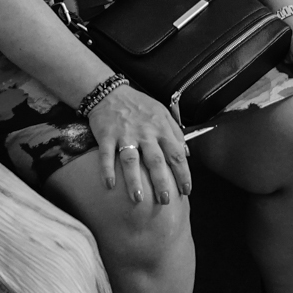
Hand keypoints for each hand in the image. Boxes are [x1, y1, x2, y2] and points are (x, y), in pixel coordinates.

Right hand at [87, 85, 189, 205]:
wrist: (110, 92)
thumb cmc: (139, 105)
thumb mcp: (163, 113)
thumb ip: (176, 133)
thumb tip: (187, 154)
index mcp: (161, 128)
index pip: (176, 154)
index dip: (183, 173)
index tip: (186, 190)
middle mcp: (145, 133)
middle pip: (156, 160)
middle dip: (161, 182)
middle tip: (165, 201)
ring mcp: (125, 134)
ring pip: (131, 160)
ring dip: (134, 180)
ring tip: (138, 199)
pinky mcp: (106, 135)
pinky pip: (106, 155)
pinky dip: (107, 170)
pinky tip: (110, 185)